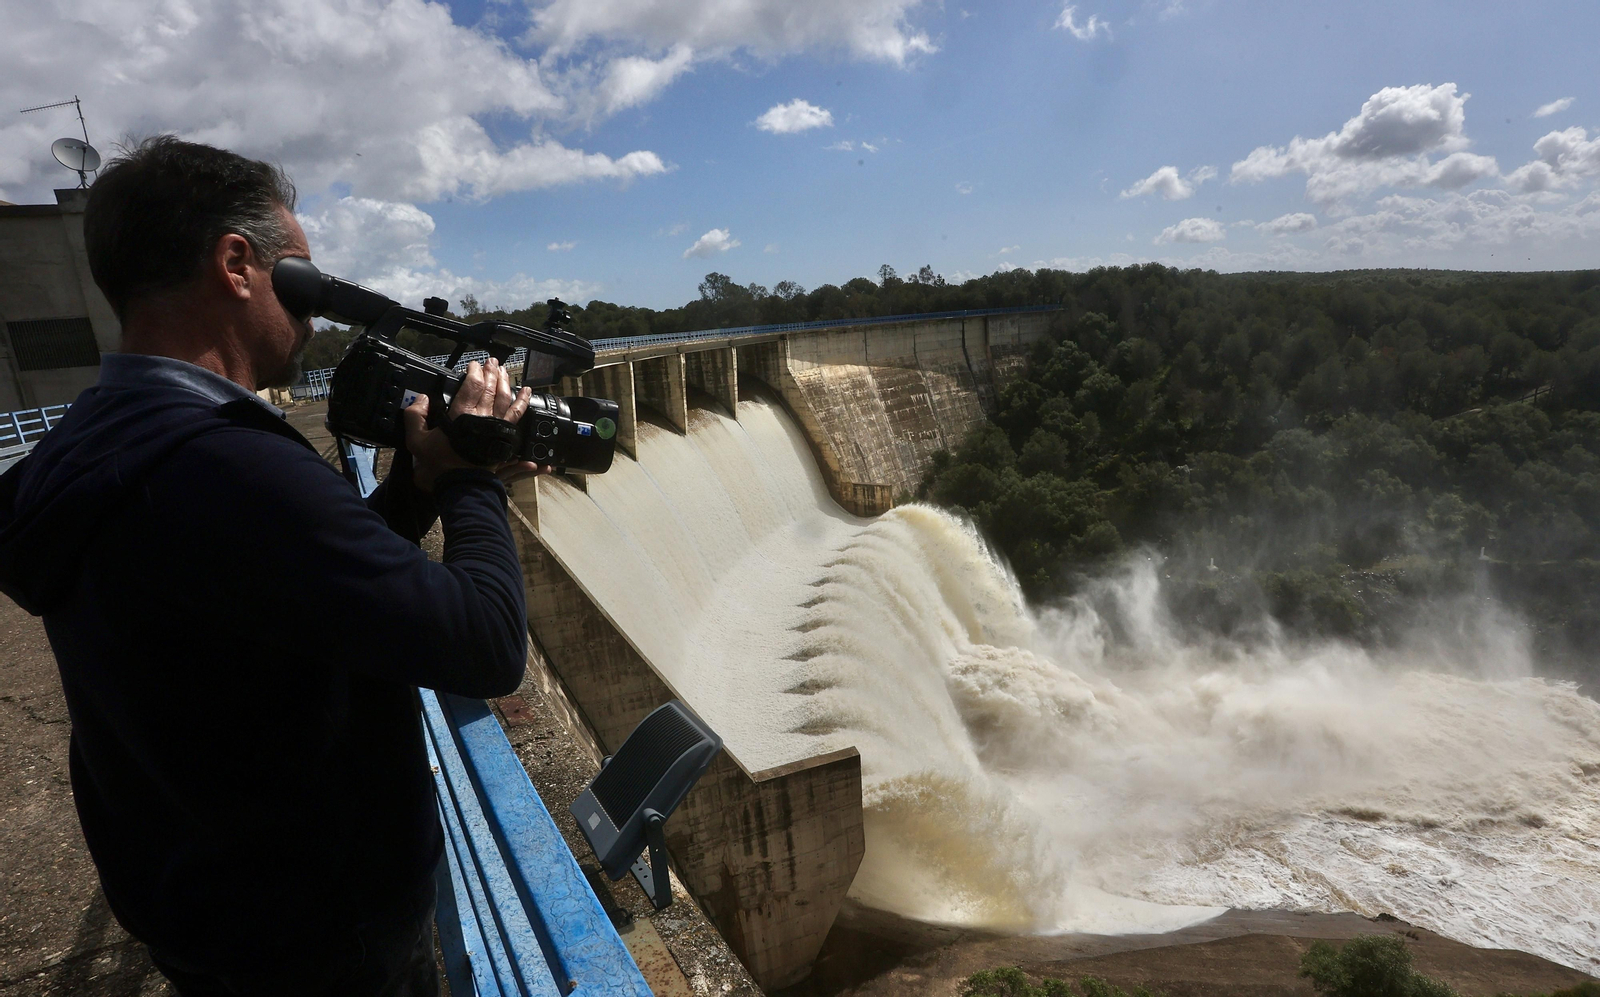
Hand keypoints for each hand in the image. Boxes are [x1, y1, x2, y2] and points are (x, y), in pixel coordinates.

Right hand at [403, 358, 553, 491]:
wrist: (459, 488)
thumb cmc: (439, 467)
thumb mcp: (417, 442)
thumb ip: (415, 417)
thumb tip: (421, 399)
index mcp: (462, 416)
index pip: (471, 386)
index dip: (474, 372)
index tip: (474, 364)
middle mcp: (483, 418)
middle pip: (492, 389)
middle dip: (492, 373)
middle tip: (493, 362)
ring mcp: (497, 429)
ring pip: (507, 400)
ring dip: (507, 383)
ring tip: (507, 372)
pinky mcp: (505, 439)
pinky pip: (517, 417)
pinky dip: (523, 403)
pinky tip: (528, 394)